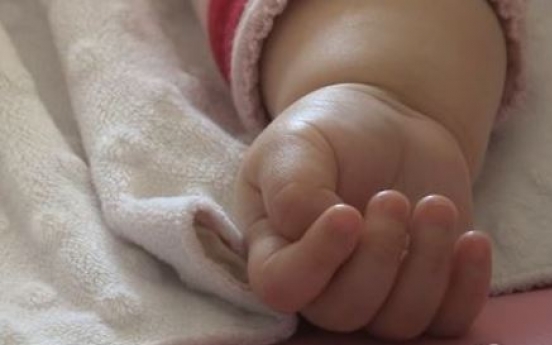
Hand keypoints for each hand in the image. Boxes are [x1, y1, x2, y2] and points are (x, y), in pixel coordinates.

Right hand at [235, 84, 490, 339]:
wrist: (386, 124)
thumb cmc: (331, 130)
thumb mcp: (297, 141)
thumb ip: (291, 188)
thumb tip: (312, 234)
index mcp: (275, 245)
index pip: (280, 286)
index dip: (315, 262)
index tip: (347, 214)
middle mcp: (320, 278)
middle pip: (343, 311)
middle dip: (377, 257)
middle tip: (392, 198)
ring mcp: (375, 287)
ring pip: (398, 322)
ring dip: (425, 265)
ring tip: (435, 205)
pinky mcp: (423, 285)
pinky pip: (446, 320)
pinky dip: (466, 288)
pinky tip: (471, 240)